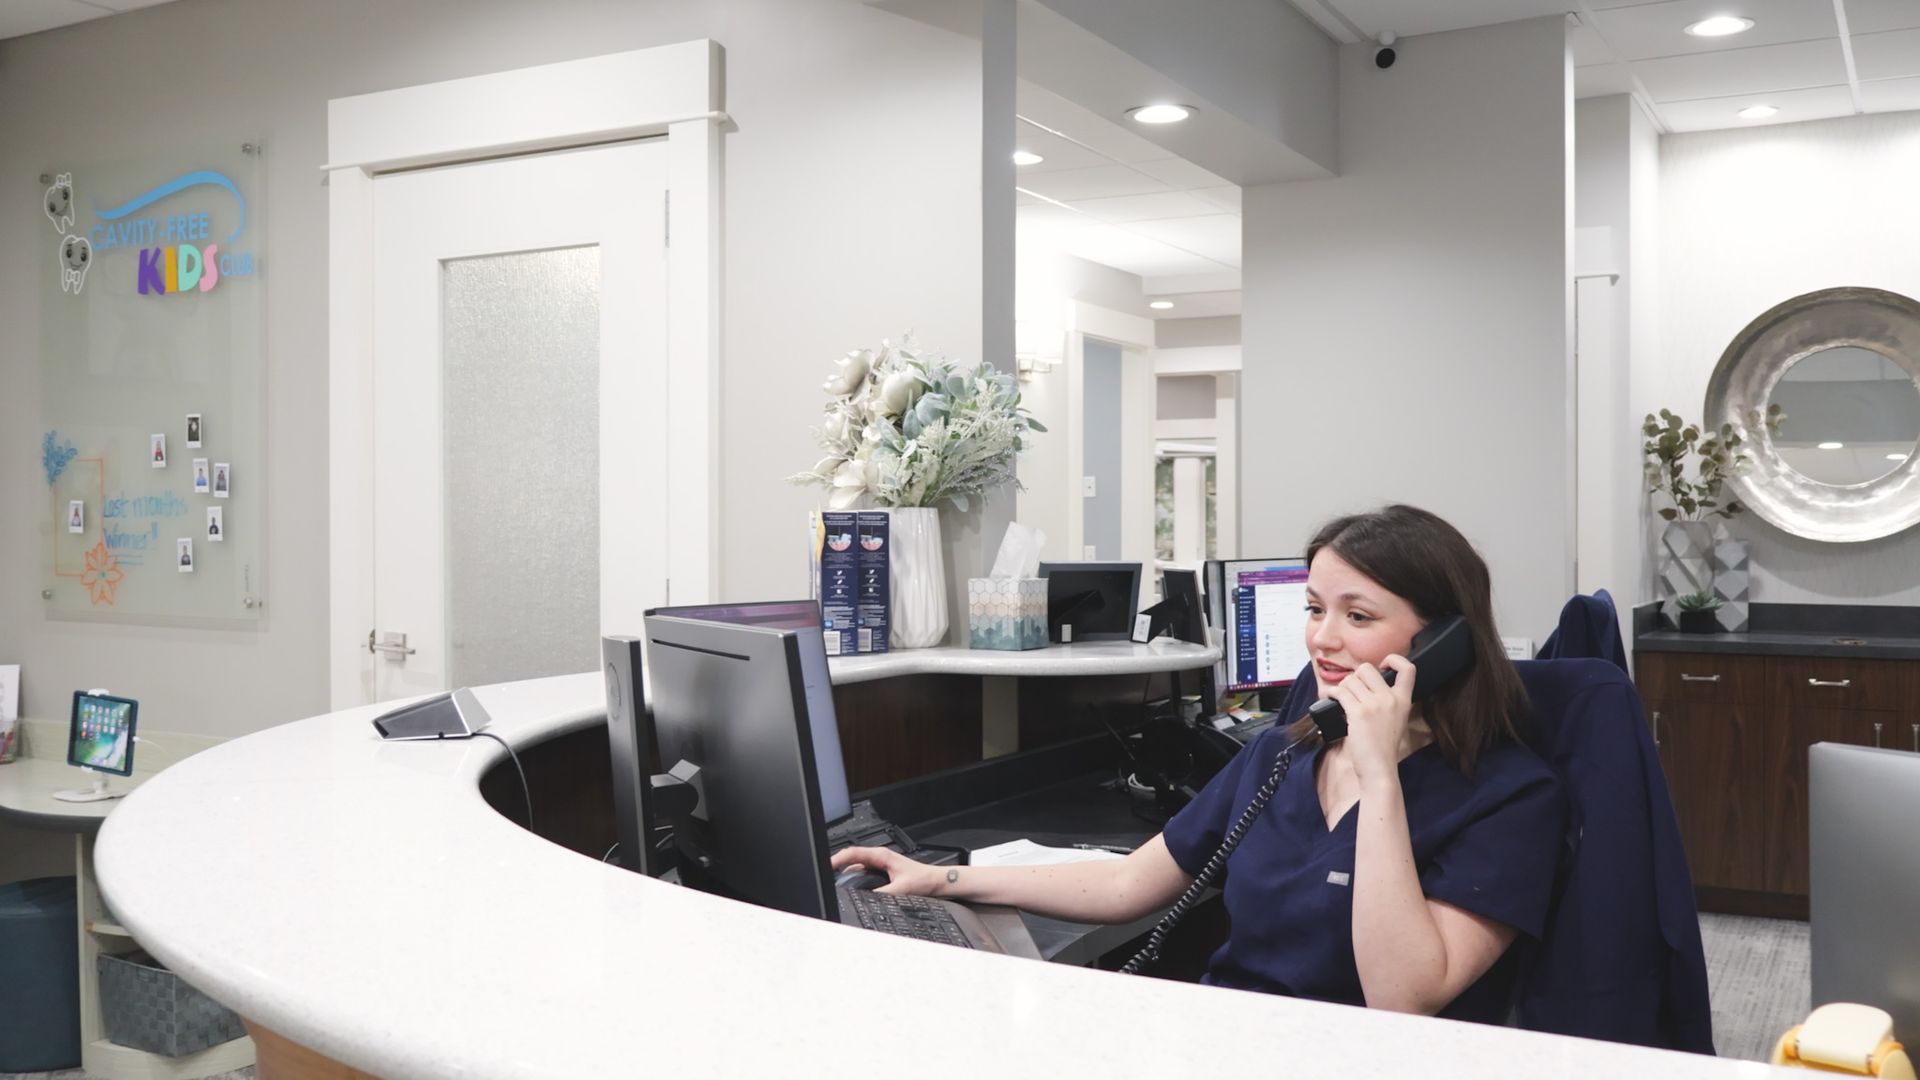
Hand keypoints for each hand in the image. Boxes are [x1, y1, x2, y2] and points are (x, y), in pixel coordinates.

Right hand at [829, 846, 948, 896]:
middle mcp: (879, 858)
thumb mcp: (900, 889)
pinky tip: (851, 888)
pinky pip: (862, 873)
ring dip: (845, 873)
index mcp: (881, 855)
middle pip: (851, 859)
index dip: (836, 859)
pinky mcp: (882, 873)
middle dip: (836, 866)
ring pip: (856, 867)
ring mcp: (880, 865)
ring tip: (834, 883)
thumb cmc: (924, 880)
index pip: (852, 853)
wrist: (937, 883)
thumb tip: (866, 899)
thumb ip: (882, 894)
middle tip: (825, 877)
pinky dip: (854, 879)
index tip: (825, 866)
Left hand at [1329, 654, 1415, 784]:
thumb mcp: (1397, 719)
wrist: (1379, 767)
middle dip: (1355, 677)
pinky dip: (1332, 694)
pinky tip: (1331, 700)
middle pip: (1367, 668)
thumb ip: (1388, 700)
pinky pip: (1340, 692)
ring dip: (1342, 688)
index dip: (1394, 659)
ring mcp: (1374, 704)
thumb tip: (1365, 684)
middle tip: (1353, 691)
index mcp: (1404, 700)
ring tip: (1343, 700)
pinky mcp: (1358, 712)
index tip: (1382, 665)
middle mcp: (1390, 698)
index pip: (1408, 668)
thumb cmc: (1383, 746)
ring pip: (1350, 680)